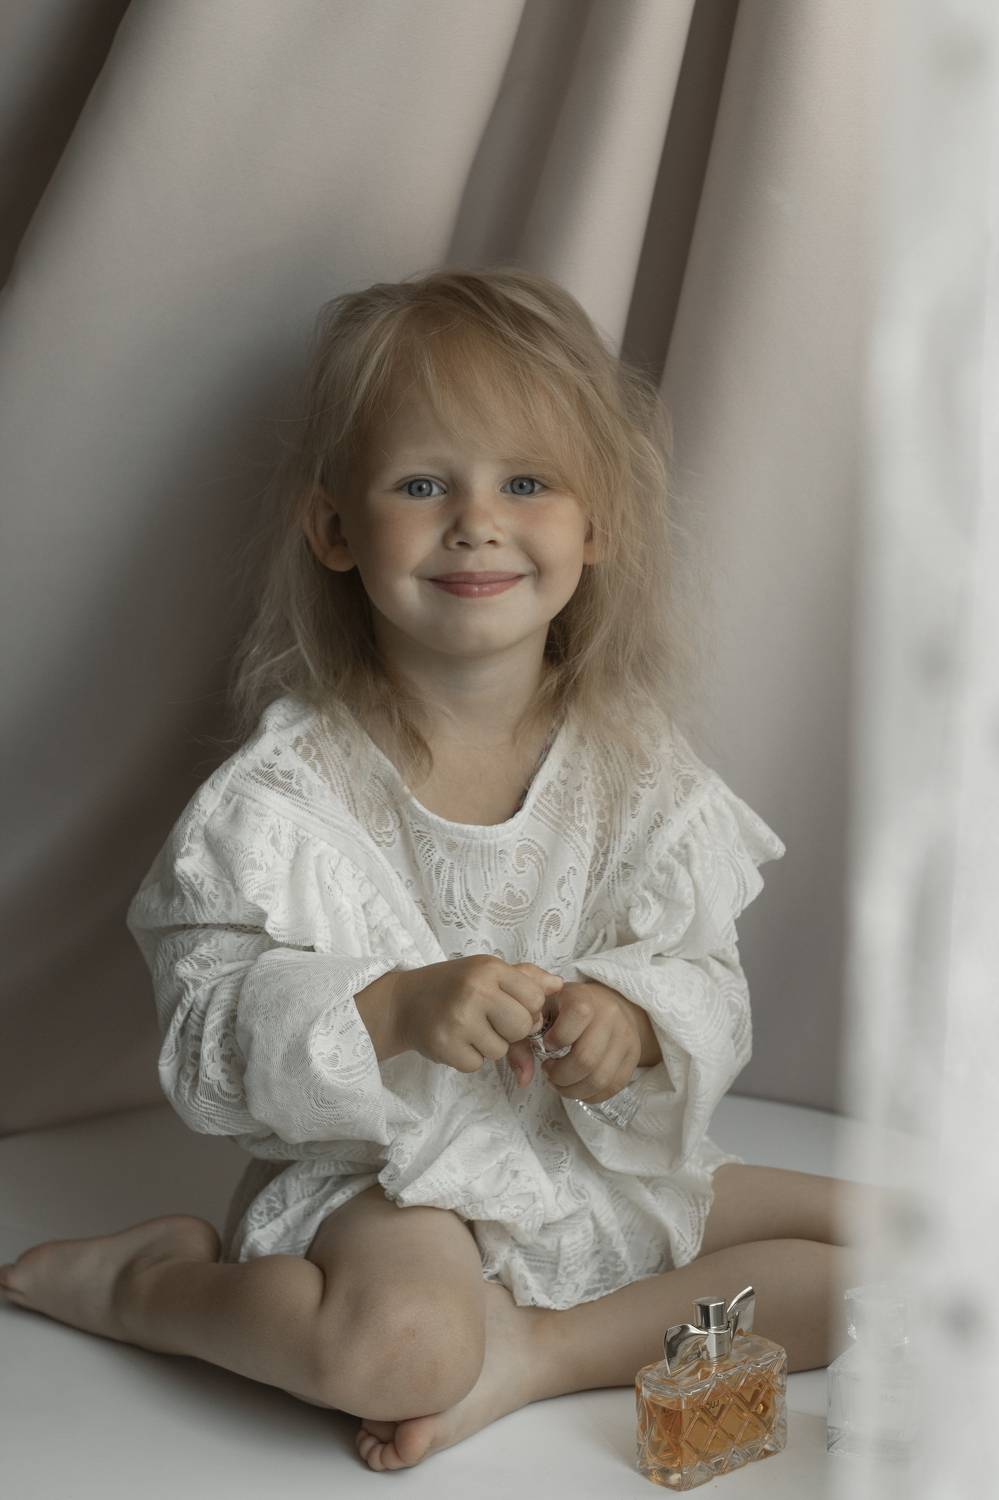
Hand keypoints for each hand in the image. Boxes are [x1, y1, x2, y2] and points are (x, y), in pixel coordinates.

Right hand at [395, 955, 562, 1074]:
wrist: (403, 1002)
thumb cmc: (453, 986)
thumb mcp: (487, 972)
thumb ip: (525, 978)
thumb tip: (559, 985)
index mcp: (489, 969)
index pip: (535, 998)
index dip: (527, 1008)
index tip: (508, 1006)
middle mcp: (475, 990)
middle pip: (522, 1026)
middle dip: (510, 1030)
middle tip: (488, 1020)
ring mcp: (459, 1019)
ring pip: (501, 1050)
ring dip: (488, 1045)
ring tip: (468, 1028)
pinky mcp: (446, 1046)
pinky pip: (477, 1064)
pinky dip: (469, 1058)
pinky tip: (455, 1040)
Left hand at [506, 980, 642, 1103]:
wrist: (608, 1002)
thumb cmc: (566, 1007)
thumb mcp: (543, 1007)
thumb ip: (524, 1037)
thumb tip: (523, 1079)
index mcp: (585, 998)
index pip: (578, 1015)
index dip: (557, 1037)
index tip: (546, 1045)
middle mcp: (610, 1016)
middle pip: (586, 1059)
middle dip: (560, 1075)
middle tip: (549, 1072)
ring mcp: (626, 1038)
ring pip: (600, 1078)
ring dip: (573, 1089)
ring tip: (561, 1081)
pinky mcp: (633, 1056)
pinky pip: (613, 1087)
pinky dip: (590, 1094)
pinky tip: (577, 1085)